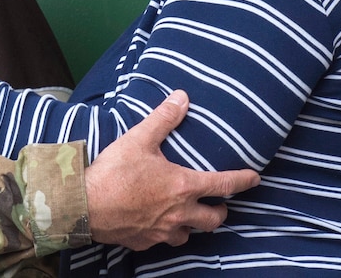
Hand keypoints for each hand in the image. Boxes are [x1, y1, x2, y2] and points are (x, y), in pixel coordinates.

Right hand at [84, 90, 259, 248]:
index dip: (243, 181)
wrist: (85, 206)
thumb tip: (182, 97)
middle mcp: (179, 213)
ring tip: (188, 215)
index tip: (255, 178)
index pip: (224, 185)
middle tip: (219, 204)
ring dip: (193, 225)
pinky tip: (158, 224)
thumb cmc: (114, 173)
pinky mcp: (145, 242)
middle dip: (220, 211)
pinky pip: (163, 241)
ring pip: (190, 234)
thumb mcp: (139, 139)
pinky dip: (166, 233)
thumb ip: (163, 118)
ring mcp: (162, 231)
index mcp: (183, 186)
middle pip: (213, 219)